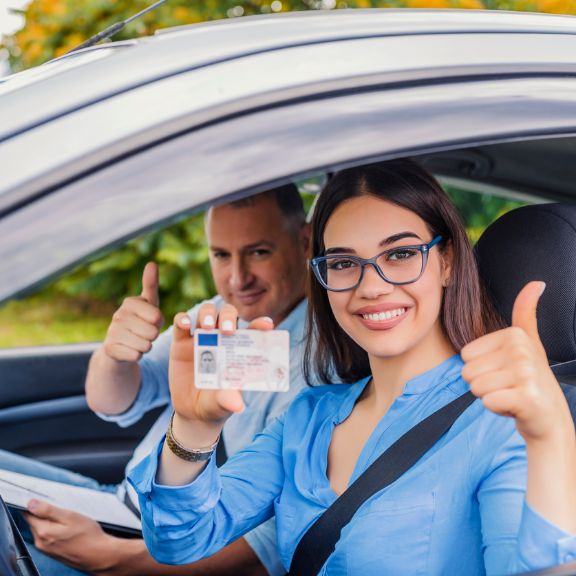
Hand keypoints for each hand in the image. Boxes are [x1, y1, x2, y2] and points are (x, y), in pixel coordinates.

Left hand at [23, 499, 118, 572]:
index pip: (28, 514)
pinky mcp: (52, 552)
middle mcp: (40, 542)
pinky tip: (68, 528)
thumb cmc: (88, 535)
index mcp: (43, 532)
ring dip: (50, 521)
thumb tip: (31, 504)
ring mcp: (45, 549)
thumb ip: (48, 510)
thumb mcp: (70, 517)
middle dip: (44, 512)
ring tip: (67, 519)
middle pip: (34, 521)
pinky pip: (47, 536)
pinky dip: (54, 529)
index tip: (43, 498)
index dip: (34, 504)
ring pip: (41, 529)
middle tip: (62, 508)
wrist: (98, 556)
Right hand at [103, 262, 163, 362]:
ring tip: (137, 341)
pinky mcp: (110, 349)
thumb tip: (151, 263)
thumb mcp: (148, 303)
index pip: (158, 317)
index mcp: (129, 302)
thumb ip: (151, 284)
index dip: (159, 322)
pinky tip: (130, 350)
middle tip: (144, 333)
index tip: (151, 320)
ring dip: (146, 346)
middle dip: (153, 336)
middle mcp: (118, 315)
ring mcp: (112, 332)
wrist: (119, 346)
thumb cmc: (139, 321)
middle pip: (152, 332)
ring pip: (146, 345)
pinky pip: (137, 356)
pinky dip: (137, 356)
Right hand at [169, 303, 273, 426]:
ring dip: (207, 313)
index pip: (252, 331)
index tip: (267, 326)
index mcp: (239, 349)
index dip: (260, 324)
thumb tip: (238, 406)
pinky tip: (186, 324)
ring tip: (206, 326)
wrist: (192, 412)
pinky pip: (181, 323)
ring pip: (206, 312)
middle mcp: (221, 338)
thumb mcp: (222, 404)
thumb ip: (228, 400)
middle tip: (227, 330)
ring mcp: (201, 338)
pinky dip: (183, 319)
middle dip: (229, 316)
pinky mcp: (181, 342)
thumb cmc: (215, 404)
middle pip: (228, 314)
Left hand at [462, 281, 572, 441]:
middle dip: (484, 384)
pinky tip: (514, 407)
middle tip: (508, 386)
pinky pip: (487, 402)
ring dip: (490, 396)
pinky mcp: (526, 398)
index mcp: (514, 335)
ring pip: (475, 387)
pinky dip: (497, 409)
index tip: (505, 372)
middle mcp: (521, 350)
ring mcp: (525, 374)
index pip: (465, 355)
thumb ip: (525, 313)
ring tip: (511, 394)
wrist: (550, 418)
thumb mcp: (528, 342)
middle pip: (467, 371)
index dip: (482, 368)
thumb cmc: (530, 380)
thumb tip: (535, 283)